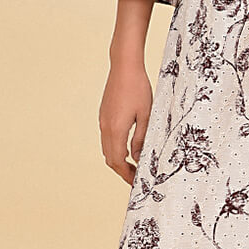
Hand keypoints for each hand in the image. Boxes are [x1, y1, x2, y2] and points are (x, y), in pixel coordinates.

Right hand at [98, 54, 152, 183]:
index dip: (127, 175)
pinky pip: (106, 138)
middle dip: (122, 171)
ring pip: (107, 149)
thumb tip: (138, 157)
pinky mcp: (104, 114)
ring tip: (133, 165)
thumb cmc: (138, 88)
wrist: (124, 66)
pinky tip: (127, 147)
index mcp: (116, 130)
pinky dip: (115, 148)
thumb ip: (141, 139)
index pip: (118, 161)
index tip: (136, 182)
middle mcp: (106, 127)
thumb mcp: (146, 115)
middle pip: (110, 158)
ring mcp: (103, 120)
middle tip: (135, 178)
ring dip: (118, 160)